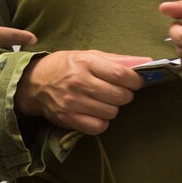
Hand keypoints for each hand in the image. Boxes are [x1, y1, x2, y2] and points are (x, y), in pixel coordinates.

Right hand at [14, 50, 150, 134]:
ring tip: (105, 100)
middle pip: (119, 96)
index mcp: (86, 62)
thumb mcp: (90, 55)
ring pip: (111, 112)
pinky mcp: (69, 119)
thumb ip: (119, 60)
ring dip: (113, 108)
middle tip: (119, 91)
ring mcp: (73, 102)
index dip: (135, 80)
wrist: (35, 82)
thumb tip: (147, 61)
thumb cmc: (67, 66)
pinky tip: (97, 112)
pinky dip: (102, 121)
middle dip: (126, 95)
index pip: (120, 74)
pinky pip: (98, 126)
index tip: (137, 82)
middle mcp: (79, 82)